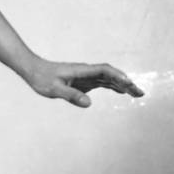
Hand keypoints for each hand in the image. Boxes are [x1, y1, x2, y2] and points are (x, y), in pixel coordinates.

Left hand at [24, 57, 144, 106]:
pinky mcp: (83, 81)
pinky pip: (102, 83)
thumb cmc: (42, 78)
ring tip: (137, 94)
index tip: (128, 84)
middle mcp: (86, 72)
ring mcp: (86, 76)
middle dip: (126, 83)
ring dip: (123, 85)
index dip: (117, 76)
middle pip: (111, 75)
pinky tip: (121, 91)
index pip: (104, 71)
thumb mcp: (54, 89)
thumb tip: (88, 103)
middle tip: (140, 93)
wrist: (33, 70)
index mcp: (81, 71)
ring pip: (109, 79)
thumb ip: (71, 95)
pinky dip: (113, 86)